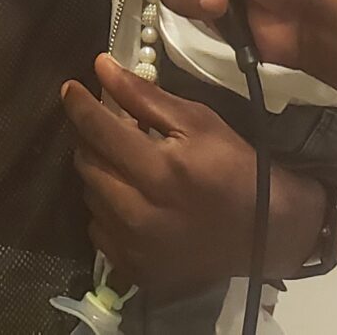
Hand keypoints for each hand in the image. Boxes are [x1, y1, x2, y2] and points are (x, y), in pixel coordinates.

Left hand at [61, 54, 326, 294]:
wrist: (267, 233)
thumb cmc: (236, 168)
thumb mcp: (198, 122)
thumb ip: (144, 96)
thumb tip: (101, 67)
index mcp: (160, 171)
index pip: (99, 131)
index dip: (80, 105)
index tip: (70, 89)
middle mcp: (140, 214)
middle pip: (88, 165)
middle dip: (91, 140)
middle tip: (109, 128)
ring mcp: (135, 248)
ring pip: (90, 197)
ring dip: (100, 174)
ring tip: (125, 164)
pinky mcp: (135, 269)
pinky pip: (99, 231)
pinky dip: (107, 210)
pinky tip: (131, 200)